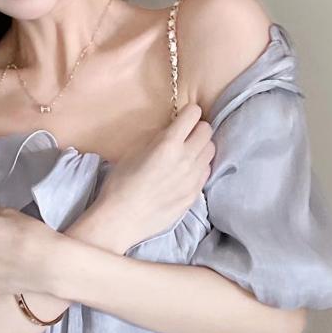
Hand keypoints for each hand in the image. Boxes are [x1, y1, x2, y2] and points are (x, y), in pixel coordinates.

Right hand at [92, 102, 214, 247]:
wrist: (121, 220)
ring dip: (202, 146)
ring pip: (211, 151)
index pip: (194, 115)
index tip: (185, 115)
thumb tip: (171, 131)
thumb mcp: (133, 151)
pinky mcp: (194, 194)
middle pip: (207, 131)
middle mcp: (186, 159)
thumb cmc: (120, 184)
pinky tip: (187, 171)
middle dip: (198, 127)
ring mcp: (193, 178)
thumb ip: (156, 138)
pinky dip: (200, 166)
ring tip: (188, 151)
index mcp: (168, 144)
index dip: (189, 112)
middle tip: (187, 132)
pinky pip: (206, 172)